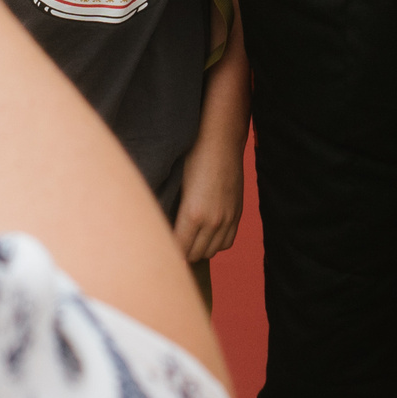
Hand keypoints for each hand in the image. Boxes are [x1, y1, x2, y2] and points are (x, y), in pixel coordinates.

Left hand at [171, 133, 243, 265]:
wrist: (221, 142)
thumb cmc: (193, 158)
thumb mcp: (177, 185)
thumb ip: (173, 211)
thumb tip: (163, 229)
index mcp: (193, 214)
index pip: (179, 248)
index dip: (169, 252)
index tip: (160, 249)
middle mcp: (213, 221)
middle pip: (195, 254)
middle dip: (182, 253)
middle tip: (172, 247)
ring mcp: (227, 219)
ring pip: (212, 251)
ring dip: (199, 250)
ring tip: (188, 242)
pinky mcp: (237, 214)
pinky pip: (227, 242)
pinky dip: (216, 243)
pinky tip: (207, 236)